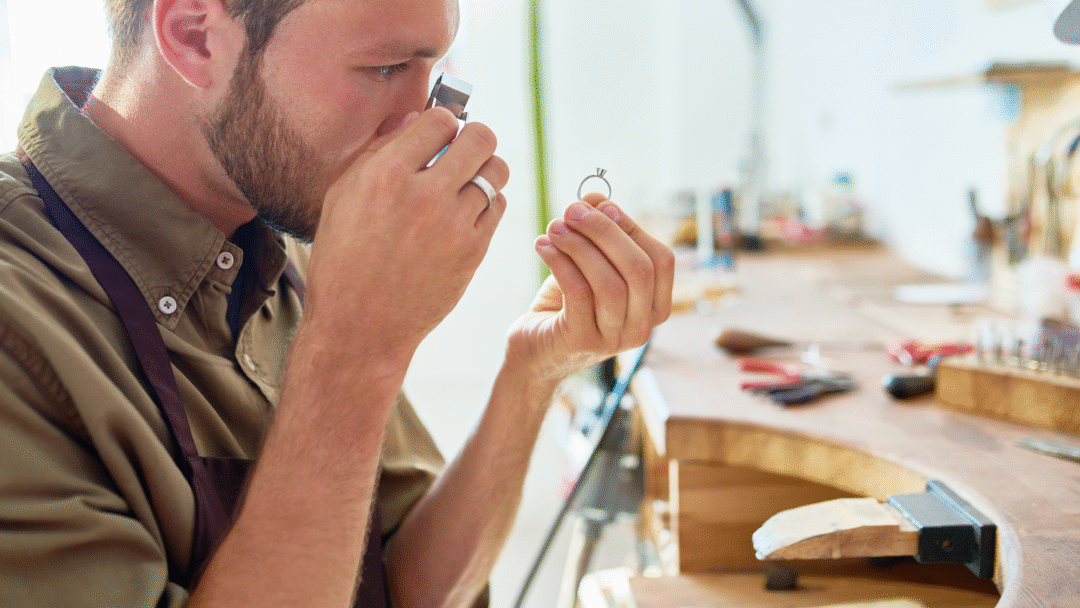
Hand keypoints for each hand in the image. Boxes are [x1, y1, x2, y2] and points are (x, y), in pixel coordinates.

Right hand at [304, 108, 508, 364]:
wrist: (360, 325)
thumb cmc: (344, 258)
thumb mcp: (342, 196)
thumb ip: (377, 151)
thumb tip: (413, 119)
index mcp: (385, 174)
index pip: (440, 119)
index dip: (442, 123)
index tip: (438, 135)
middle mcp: (424, 195)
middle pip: (480, 137)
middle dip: (473, 138)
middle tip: (462, 150)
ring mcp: (453, 225)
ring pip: (496, 171)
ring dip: (485, 169)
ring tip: (467, 180)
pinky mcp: (473, 251)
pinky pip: (498, 206)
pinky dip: (487, 202)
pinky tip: (466, 210)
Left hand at [508, 193, 674, 383]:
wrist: (534, 352)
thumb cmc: (565, 306)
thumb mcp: (587, 266)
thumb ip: (599, 234)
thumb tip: (595, 197)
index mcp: (655, 307)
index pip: (661, 260)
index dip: (631, 226)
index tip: (598, 204)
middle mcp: (642, 327)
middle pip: (638, 269)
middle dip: (604, 231)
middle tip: (571, 210)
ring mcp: (615, 340)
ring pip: (610, 282)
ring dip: (579, 245)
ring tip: (554, 227)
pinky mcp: (583, 342)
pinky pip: (578, 293)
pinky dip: (560, 262)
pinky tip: (542, 246)